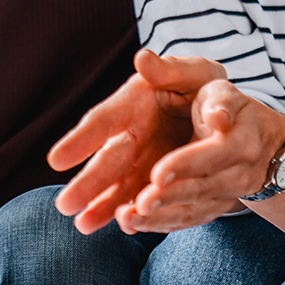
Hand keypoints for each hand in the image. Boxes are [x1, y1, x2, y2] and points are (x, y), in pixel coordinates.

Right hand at [48, 49, 225, 233]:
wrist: (228, 116)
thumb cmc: (205, 87)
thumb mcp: (195, 72)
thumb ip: (170, 69)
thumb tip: (143, 57)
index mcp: (134, 103)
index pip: (103, 121)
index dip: (81, 140)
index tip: (57, 160)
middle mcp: (133, 135)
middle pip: (107, 161)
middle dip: (87, 183)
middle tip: (64, 205)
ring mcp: (145, 161)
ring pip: (120, 186)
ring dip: (103, 206)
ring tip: (83, 225)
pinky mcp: (158, 181)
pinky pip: (142, 200)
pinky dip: (134, 213)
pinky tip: (123, 227)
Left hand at [112, 81, 284, 233]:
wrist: (260, 139)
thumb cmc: (220, 100)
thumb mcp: (204, 77)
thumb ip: (173, 70)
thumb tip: (144, 59)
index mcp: (239, 134)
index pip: (214, 152)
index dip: (186, 164)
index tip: (156, 174)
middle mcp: (236, 168)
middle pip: (201, 186)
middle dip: (170, 197)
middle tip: (139, 205)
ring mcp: (225, 191)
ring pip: (193, 208)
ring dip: (161, 217)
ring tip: (127, 219)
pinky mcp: (211, 205)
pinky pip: (187, 219)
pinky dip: (160, 224)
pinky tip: (131, 225)